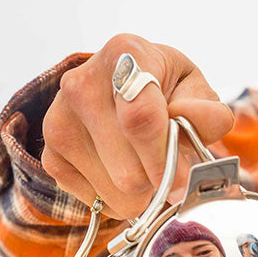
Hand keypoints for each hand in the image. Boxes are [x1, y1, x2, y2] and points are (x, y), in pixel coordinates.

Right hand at [41, 34, 233, 219]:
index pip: (140, 119)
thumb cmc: (166, 91)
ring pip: (114, 191)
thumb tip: (193, 129)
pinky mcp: (50, 153)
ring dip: (141, 193)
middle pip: (128, 169)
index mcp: (126, 56)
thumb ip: (207, 113)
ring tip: (145, 165)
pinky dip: (119, 198)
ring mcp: (59, 119)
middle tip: (169, 167)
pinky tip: (123, 171)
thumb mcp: (196, 92)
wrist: (124, 86)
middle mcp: (82, 83)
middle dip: (157, 181)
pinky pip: (96, 199)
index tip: (181, 184)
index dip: (163, 160)